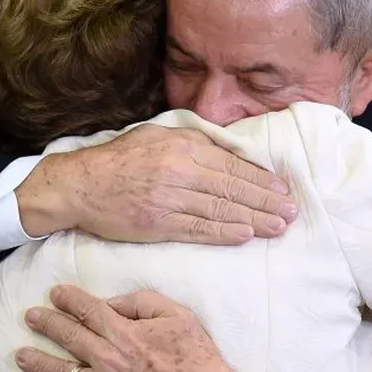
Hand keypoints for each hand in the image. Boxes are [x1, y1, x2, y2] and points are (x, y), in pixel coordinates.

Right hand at [15, 124, 297, 244]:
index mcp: (182, 146)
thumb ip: (195, 142)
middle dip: (265, 201)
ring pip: (219, 210)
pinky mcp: (157, 224)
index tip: (283, 189)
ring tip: (277, 227)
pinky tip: (245, 235)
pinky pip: (197, 229)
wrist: (80, 184)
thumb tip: (232, 152)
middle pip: (231, 188)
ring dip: (253, 220)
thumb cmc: (121, 159)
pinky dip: (223, 232)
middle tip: (291, 212)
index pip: (231, 165)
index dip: (261, 179)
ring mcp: (168, 199)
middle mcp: (178, 171)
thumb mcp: (158, 135)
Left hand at [15, 285, 240, 371]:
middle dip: (46, 323)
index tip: (55, 293)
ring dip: (39, 361)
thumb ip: (142, 303)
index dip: (69, 299)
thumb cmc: (196, 360)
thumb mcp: (178, 316)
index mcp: (124, 333)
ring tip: (21, 355)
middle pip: (68, 337)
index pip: (87, 310)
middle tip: (30, 316)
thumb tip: (113, 304)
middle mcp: (107, 361)